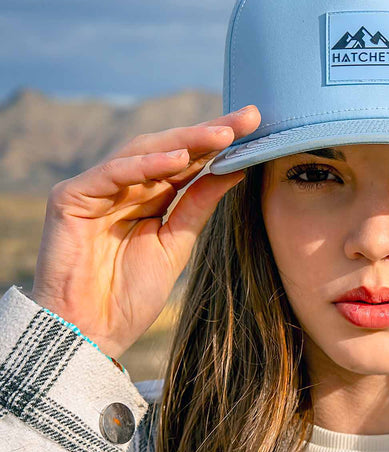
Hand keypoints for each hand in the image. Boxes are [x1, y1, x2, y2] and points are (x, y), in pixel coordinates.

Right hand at [31, 106, 261, 359]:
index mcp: (148, 199)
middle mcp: (122, 187)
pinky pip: (112, 173)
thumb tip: (235, 170)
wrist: (90, 332)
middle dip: (207, 134)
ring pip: (142, 152)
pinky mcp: (71, 197)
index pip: (187, 163)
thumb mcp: (176, 245)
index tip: (256, 127)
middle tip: (246, 119)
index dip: (218, 145)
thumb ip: (198, 206)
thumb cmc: (129, 296)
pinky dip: (144, 165)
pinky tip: (177, 160)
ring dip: (183, 142)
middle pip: (168, 149)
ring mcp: (96, 189)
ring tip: (221, 136)